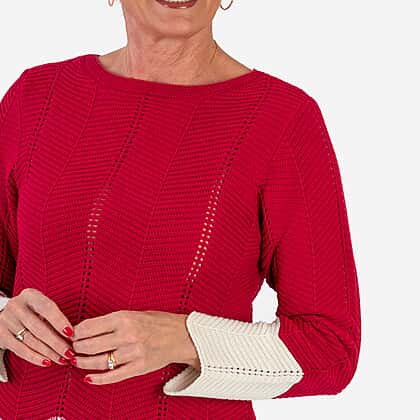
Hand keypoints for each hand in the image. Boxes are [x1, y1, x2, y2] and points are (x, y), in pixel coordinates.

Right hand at [0, 288, 75, 366]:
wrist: (2, 312)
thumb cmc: (31, 308)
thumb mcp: (40, 304)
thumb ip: (53, 314)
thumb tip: (72, 333)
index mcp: (30, 295)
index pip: (47, 308)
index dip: (60, 321)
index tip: (71, 333)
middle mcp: (16, 307)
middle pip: (39, 328)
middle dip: (57, 343)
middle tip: (70, 353)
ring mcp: (6, 321)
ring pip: (31, 341)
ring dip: (49, 352)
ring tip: (62, 359)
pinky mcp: (1, 336)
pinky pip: (20, 350)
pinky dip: (35, 357)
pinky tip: (47, 362)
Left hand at [70, 310, 199, 384]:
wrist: (182, 335)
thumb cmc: (159, 322)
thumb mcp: (135, 313)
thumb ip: (114, 321)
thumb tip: (89, 328)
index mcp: (124, 318)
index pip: (90, 326)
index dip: (77, 332)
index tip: (73, 334)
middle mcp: (127, 335)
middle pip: (90, 345)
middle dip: (77, 348)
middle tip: (73, 348)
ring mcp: (133, 352)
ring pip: (99, 361)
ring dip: (83, 363)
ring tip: (77, 361)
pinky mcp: (138, 367)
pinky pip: (113, 376)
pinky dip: (98, 379)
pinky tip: (89, 378)